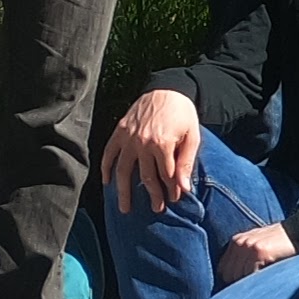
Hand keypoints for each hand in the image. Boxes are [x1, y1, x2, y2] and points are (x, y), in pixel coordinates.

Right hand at [99, 87, 202, 214]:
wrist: (167, 89)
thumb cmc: (183, 114)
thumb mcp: (192, 136)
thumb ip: (187, 162)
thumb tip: (184, 188)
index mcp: (163, 144)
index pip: (166, 175)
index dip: (170, 190)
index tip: (173, 200)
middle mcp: (142, 142)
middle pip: (145, 177)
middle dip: (152, 195)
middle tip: (156, 209)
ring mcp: (128, 138)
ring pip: (123, 171)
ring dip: (123, 191)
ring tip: (125, 208)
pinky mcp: (119, 131)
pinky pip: (109, 154)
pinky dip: (106, 169)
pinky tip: (107, 183)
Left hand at [216, 222, 294, 285]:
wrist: (298, 231)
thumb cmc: (278, 242)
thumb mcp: (256, 244)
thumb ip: (243, 256)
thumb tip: (232, 279)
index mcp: (236, 241)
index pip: (223, 269)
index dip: (232, 280)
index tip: (241, 286)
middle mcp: (239, 243)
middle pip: (229, 274)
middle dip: (239, 283)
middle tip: (253, 286)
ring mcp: (249, 247)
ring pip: (240, 276)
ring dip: (250, 282)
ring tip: (261, 281)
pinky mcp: (259, 252)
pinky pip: (252, 274)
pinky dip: (258, 278)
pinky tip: (267, 275)